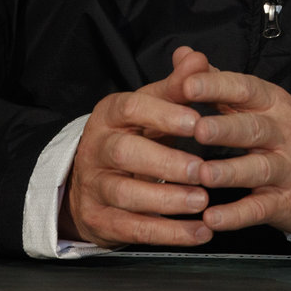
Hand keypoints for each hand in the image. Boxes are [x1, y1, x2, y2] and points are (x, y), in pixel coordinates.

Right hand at [60, 49, 213, 248]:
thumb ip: (176, 86)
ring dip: (168, 201)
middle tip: (201, 169)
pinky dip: (169, 233)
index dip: (163, 114)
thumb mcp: (150, 107)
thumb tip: (196, 57)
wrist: (88, 181)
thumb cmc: (132, 136)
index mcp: (110, 114)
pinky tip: (199, 232)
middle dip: (165, 162)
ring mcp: (96, 187)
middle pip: (125, 154)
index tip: (197, 122)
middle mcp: (98, 149)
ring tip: (203, 201)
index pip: (132, 107)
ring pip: (127, 195)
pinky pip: (134, 230)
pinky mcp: (102, 221)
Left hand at [175, 56, 290, 236]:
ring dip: (229, 172)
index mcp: (272, 103)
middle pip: (253, 128)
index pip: (246, 89)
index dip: (217, 86)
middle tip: (197, 129)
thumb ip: (219, 81)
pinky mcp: (285, 202)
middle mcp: (282, 133)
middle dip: (225, 128)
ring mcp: (286, 169)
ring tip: (202, 175)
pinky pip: (259, 209)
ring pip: (258, 169)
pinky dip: (236, 216)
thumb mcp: (261, 102)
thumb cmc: (287, 133)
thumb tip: (184, 55)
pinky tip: (211, 219)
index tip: (188, 85)